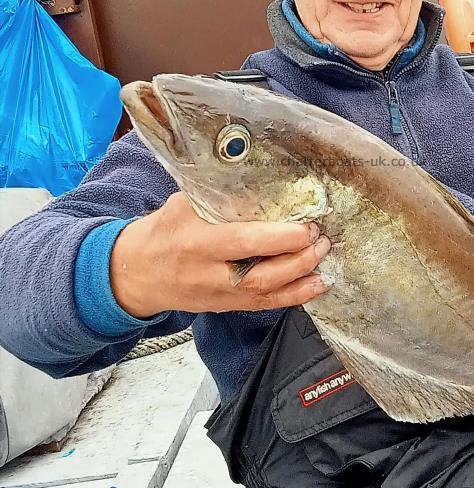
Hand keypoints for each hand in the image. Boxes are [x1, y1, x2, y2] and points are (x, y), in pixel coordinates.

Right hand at [110, 192, 330, 318]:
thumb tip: (261, 179)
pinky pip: (264, 306)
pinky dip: (294, 297)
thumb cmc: (161, 232)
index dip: (279, 237)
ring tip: (325, 257)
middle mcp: (208, 274)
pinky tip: (317, 284)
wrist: (134, 274)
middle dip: (298, 258)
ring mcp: (218, 296)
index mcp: (195, 242)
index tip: (306, 225)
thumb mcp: (181, 205)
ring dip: (301, 278)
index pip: (243, 242)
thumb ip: (218, 198)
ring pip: (266, 294)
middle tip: (321, 239)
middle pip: (261, 274)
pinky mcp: (226, 308)